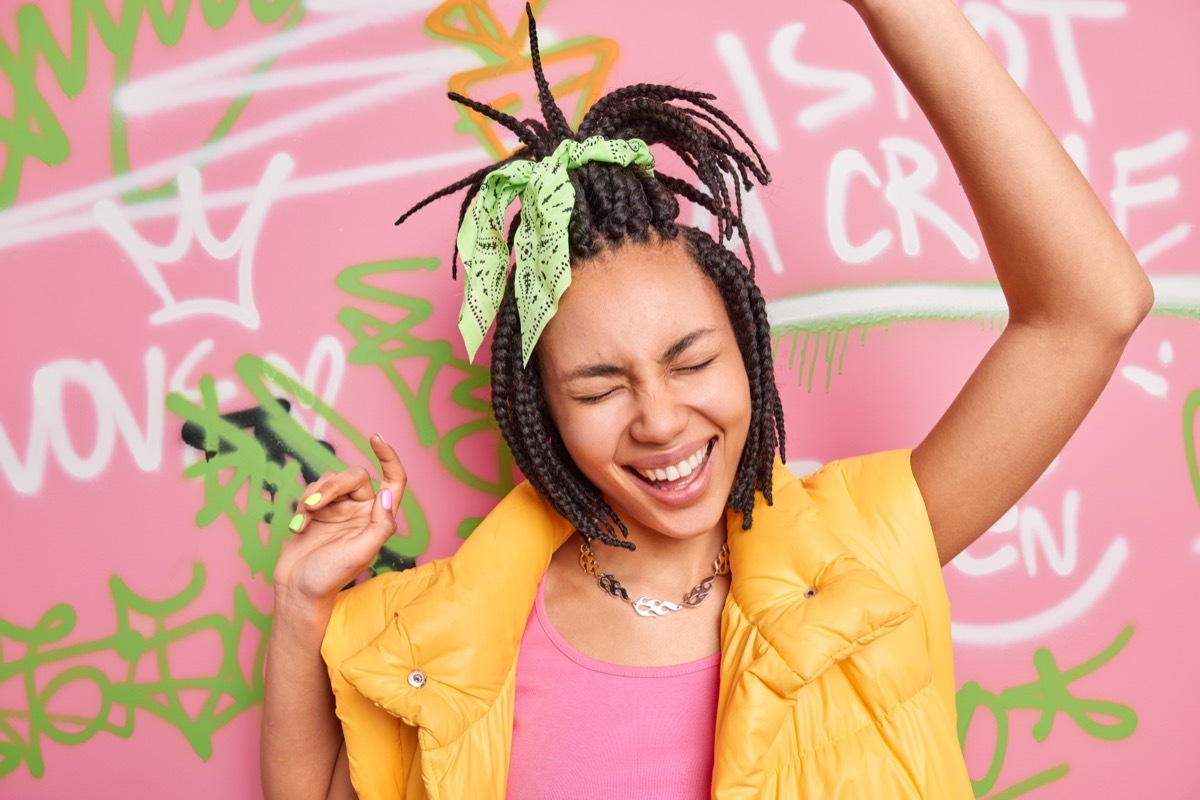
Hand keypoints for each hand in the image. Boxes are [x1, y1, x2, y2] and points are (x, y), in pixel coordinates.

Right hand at [273, 434, 406, 611]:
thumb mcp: (362, 552)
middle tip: (314, 506)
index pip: (393, 481)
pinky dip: (302, 505)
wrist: (297, 589)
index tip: (376, 439)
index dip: (389, 458)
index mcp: (378, 519)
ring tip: (305, 521)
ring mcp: (339, 510)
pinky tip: (299, 527)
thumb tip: (387, 493)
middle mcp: (361, 511)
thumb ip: (380, 524)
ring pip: (330, 481)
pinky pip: (312, 491)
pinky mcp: (318, 511)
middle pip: (353, 477)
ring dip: (314, 496)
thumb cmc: (331, 576)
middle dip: (332, 486)